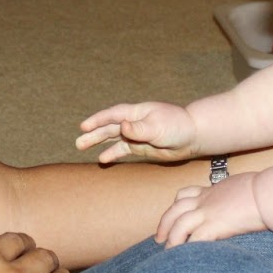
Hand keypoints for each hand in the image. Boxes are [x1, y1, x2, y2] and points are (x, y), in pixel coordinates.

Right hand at [76, 101, 198, 163]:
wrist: (193, 136)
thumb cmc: (178, 127)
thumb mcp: (159, 127)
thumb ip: (140, 128)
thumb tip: (122, 127)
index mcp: (137, 113)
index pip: (113, 115)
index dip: (98, 120)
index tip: (84, 126)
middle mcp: (134, 122)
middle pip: (109, 127)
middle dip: (94, 133)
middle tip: (78, 141)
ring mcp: (137, 134)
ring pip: (113, 138)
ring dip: (98, 142)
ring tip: (82, 147)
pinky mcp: (141, 146)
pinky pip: (123, 150)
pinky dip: (112, 154)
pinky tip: (103, 160)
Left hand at [156, 172, 266, 246]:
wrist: (270, 192)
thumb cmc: (266, 190)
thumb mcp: (244, 187)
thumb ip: (236, 195)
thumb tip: (245, 200)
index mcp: (212, 191)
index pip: (185, 194)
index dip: (176, 206)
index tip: (173, 216)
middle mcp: (206, 200)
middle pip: (175, 209)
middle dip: (164, 224)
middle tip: (159, 238)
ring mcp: (209, 212)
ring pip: (180, 224)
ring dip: (172, 239)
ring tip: (168, 252)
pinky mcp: (216, 225)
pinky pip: (195, 239)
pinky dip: (189, 248)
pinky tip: (186, 258)